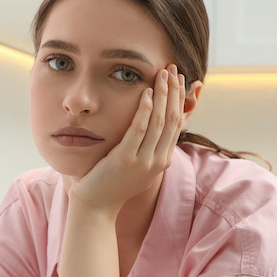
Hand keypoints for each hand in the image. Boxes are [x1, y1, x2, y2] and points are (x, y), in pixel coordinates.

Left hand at [67, 64, 190, 212]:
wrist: (96, 207)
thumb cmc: (113, 183)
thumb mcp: (138, 163)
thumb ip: (148, 145)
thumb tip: (153, 126)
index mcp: (162, 160)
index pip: (177, 123)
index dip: (180, 99)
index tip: (180, 79)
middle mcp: (158, 160)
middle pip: (172, 119)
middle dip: (174, 91)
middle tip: (173, 69)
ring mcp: (143, 161)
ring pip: (159, 121)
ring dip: (163, 95)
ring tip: (162, 74)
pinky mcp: (125, 159)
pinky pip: (138, 130)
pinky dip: (144, 109)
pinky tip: (145, 93)